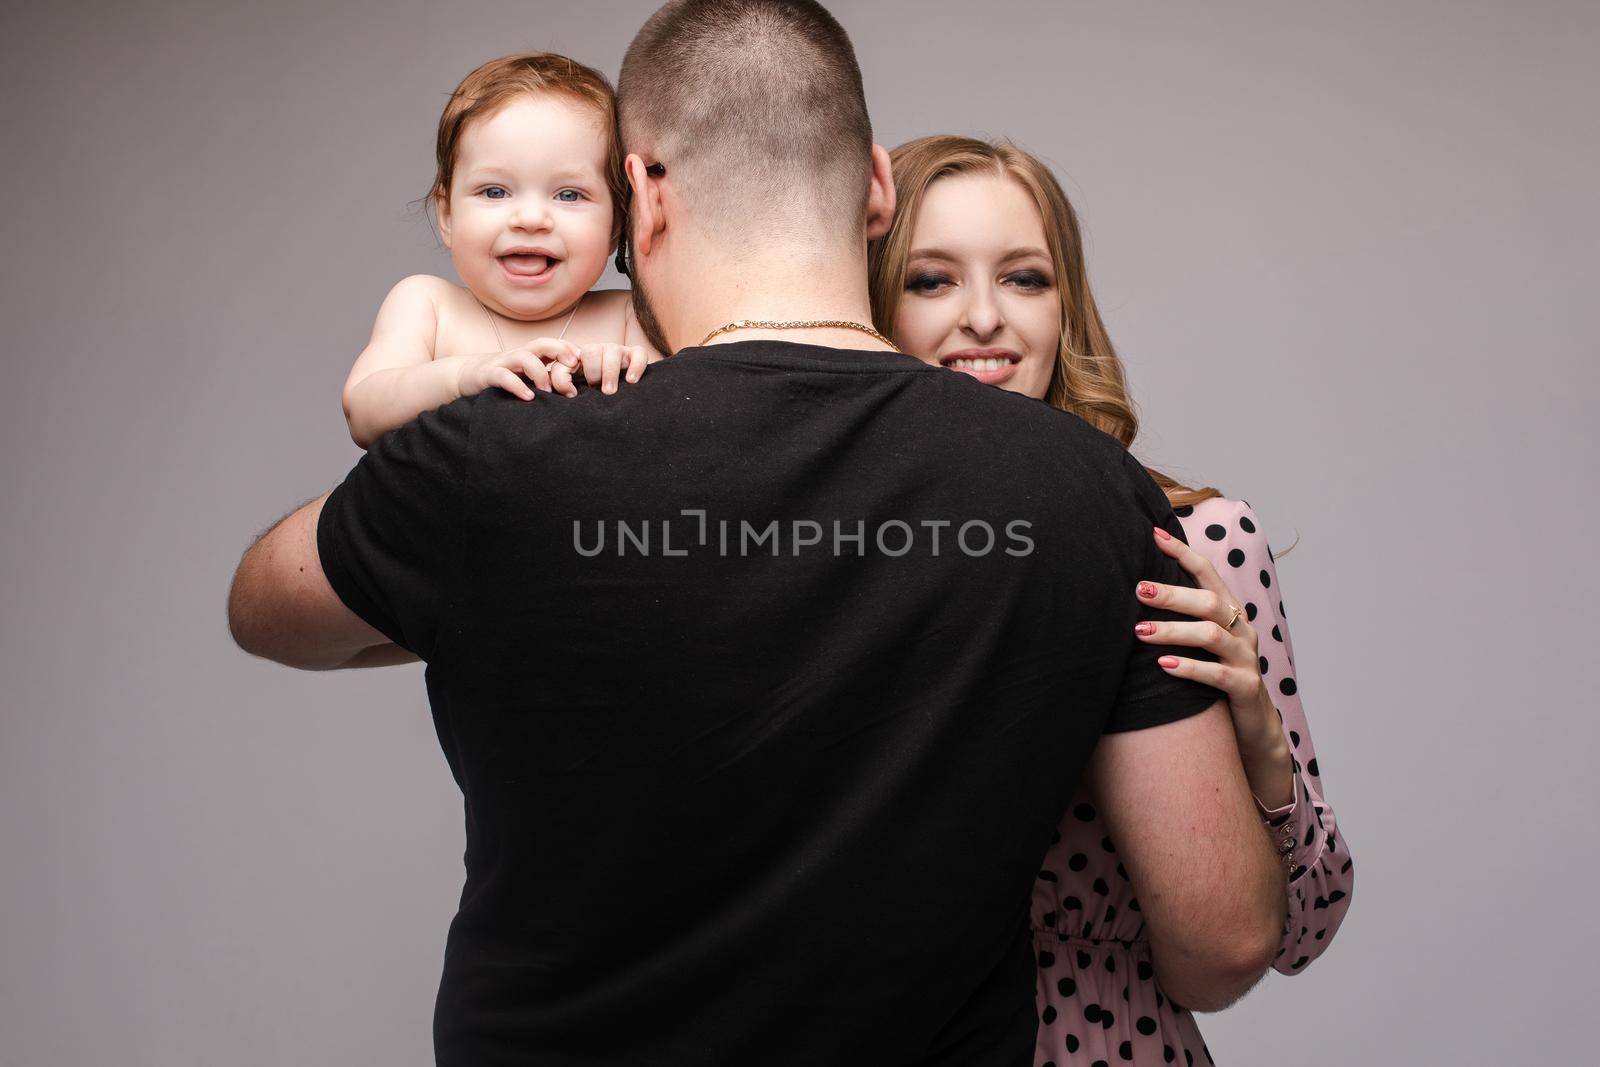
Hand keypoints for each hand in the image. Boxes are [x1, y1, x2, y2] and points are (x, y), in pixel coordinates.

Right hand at [455, 338, 580, 400]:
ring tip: (548, 391)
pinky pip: (504, 376)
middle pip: (541, 343)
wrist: (464, 377)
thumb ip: (546, 378)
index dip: (569, 349)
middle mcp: (518, 355)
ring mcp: (503, 363)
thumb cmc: (502, 379)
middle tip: (573, 367)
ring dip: (540, 373)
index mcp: (530, 355)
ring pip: (524, 357)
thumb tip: (574, 390)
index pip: (553, 344)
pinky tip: (529, 397)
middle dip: (560, 351)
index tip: (583, 362)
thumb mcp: (526, 377)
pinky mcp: (488, 375)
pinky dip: (517, 386)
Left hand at [547, 342, 656, 397]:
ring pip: (612, 350)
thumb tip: (562, 390)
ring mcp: (618, 352)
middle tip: (596, 390)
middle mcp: (598, 352)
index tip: (572, 394)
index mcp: (580, 360)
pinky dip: (636, 366)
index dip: (564, 378)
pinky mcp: (636, 355)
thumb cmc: (596, 397)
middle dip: (592, 372)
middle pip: (591, 351)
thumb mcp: (577, 392)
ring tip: (610, 391)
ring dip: (610, 372)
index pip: (566, 361)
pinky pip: (639, 354)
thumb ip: (562, 385)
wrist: (621, 401)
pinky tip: (632, 381)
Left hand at [1134, 527, 1285, 761]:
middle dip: (1172, 594)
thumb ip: (1182, 615)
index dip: (1183, 553)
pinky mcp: (1245, 687)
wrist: (1251, 723)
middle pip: (1209, 602)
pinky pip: (1217, 674)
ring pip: (1211, 635)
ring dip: (1173, 631)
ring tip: (1140, 632)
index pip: (1208, 573)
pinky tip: (1164, 665)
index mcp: (1230, 611)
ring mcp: (1246, 658)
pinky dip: (1189, 667)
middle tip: (1138, 589)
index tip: (1153, 535)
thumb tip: (1137, 588)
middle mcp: (1241, 629)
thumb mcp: (1201, 641)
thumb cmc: (1215, 674)